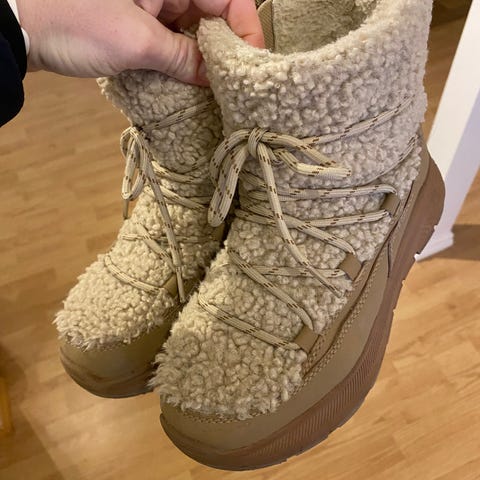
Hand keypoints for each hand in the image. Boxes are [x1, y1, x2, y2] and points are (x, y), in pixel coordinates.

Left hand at [16, 0, 263, 84]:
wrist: (19, 25)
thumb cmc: (74, 20)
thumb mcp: (137, 42)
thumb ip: (183, 58)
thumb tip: (216, 78)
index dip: (246, 30)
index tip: (252, 65)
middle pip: (212, 14)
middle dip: (225, 48)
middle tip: (234, 84)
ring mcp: (150, 4)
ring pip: (192, 29)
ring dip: (203, 58)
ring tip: (214, 89)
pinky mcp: (136, 21)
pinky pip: (171, 39)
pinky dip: (180, 60)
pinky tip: (187, 82)